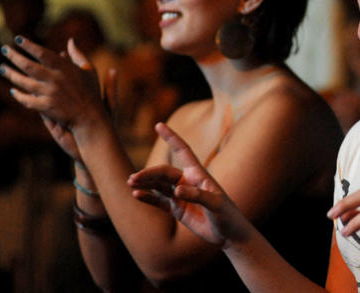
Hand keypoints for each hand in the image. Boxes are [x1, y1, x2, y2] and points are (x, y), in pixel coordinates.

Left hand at [0, 36, 107, 130]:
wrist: (91, 117)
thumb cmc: (91, 92)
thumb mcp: (88, 70)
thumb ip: (78, 54)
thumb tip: (71, 40)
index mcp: (64, 68)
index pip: (42, 53)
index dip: (29, 45)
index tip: (18, 39)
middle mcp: (55, 79)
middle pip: (28, 65)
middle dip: (14, 56)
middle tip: (4, 49)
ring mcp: (50, 94)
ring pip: (24, 82)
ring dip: (11, 74)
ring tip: (3, 68)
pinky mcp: (46, 107)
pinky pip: (27, 100)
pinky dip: (18, 95)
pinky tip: (13, 91)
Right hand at [127, 123, 251, 247]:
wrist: (228, 234)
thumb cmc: (227, 215)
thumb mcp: (215, 204)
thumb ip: (198, 195)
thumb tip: (177, 190)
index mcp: (198, 173)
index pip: (183, 151)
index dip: (172, 138)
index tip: (159, 125)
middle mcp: (187, 181)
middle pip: (164, 172)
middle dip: (149, 173)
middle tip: (133, 178)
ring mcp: (181, 195)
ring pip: (159, 185)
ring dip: (145, 183)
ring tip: (130, 183)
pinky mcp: (177, 209)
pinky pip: (159, 201)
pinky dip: (148, 197)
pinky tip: (136, 195)